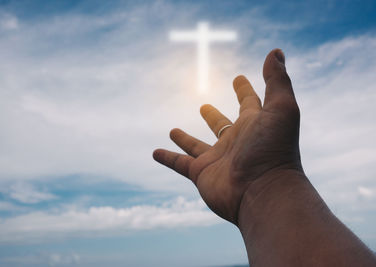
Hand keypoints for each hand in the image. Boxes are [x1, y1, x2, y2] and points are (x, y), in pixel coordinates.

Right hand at [153, 49, 303, 224]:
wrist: (263, 193)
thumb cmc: (274, 150)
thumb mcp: (281, 108)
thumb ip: (277, 81)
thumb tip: (276, 51)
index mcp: (254, 125)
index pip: (249, 102)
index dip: (245, 89)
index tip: (239, 78)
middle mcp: (235, 142)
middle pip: (221, 125)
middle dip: (213, 116)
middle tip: (204, 106)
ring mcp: (217, 159)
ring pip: (197, 145)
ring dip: (185, 139)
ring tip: (172, 129)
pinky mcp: (201, 174)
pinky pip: (180, 164)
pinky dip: (168, 158)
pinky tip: (155, 152)